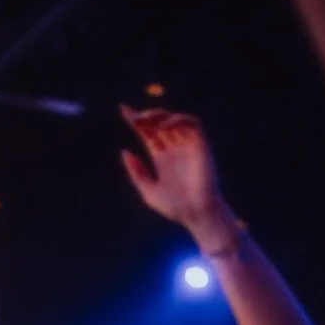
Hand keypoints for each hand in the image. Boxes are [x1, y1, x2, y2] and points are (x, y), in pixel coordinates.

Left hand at [119, 105, 223, 235]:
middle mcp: (174, 149)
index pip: (148, 133)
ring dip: (159, 115)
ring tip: (146, 120)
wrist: (196, 214)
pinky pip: (193, 123)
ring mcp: (188, 145)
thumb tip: (125, 152)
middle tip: (134, 118)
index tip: (123, 110)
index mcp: (161, 158)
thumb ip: (136, 173)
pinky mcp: (201, 145)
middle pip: (158, 123)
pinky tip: (165, 126)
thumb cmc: (174, 208)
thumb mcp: (148, 192)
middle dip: (145, 117)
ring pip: (173, 119)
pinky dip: (179, 119)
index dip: (136, 121)